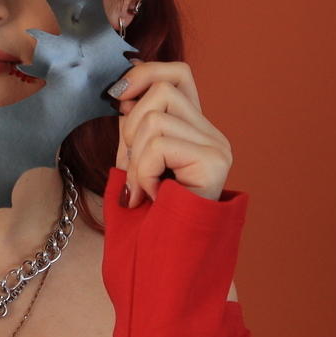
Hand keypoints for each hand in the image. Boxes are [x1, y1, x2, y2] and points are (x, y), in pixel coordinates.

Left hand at [108, 59, 231, 207]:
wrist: (164, 262)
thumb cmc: (146, 218)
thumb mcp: (134, 161)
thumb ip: (134, 127)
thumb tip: (122, 89)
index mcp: (196, 130)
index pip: (178, 73)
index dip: (145, 74)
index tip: (117, 98)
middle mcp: (213, 135)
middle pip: (163, 91)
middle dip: (131, 128)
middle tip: (134, 170)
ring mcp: (218, 148)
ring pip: (156, 117)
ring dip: (136, 157)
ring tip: (143, 188)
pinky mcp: (213, 162)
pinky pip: (159, 145)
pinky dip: (144, 173)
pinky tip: (151, 197)